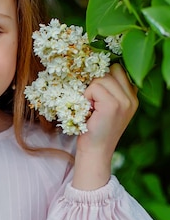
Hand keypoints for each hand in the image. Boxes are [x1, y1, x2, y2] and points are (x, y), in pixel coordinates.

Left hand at [72, 63, 137, 189]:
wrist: (95, 151)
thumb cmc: (94, 128)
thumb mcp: (106, 107)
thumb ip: (108, 89)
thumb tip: (94, 68)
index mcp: (132, 97)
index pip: (119, 70)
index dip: (103, 76)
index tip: (94, 91)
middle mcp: (132, 98)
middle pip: (111, 70)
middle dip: (96, 81)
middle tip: (91, 101)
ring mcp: (124, 101)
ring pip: (101, 78)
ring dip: (89, 90)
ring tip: (90, 107)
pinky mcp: (113, 105)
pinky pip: (94, 87)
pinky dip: (86, 96)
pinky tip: (88, 110)